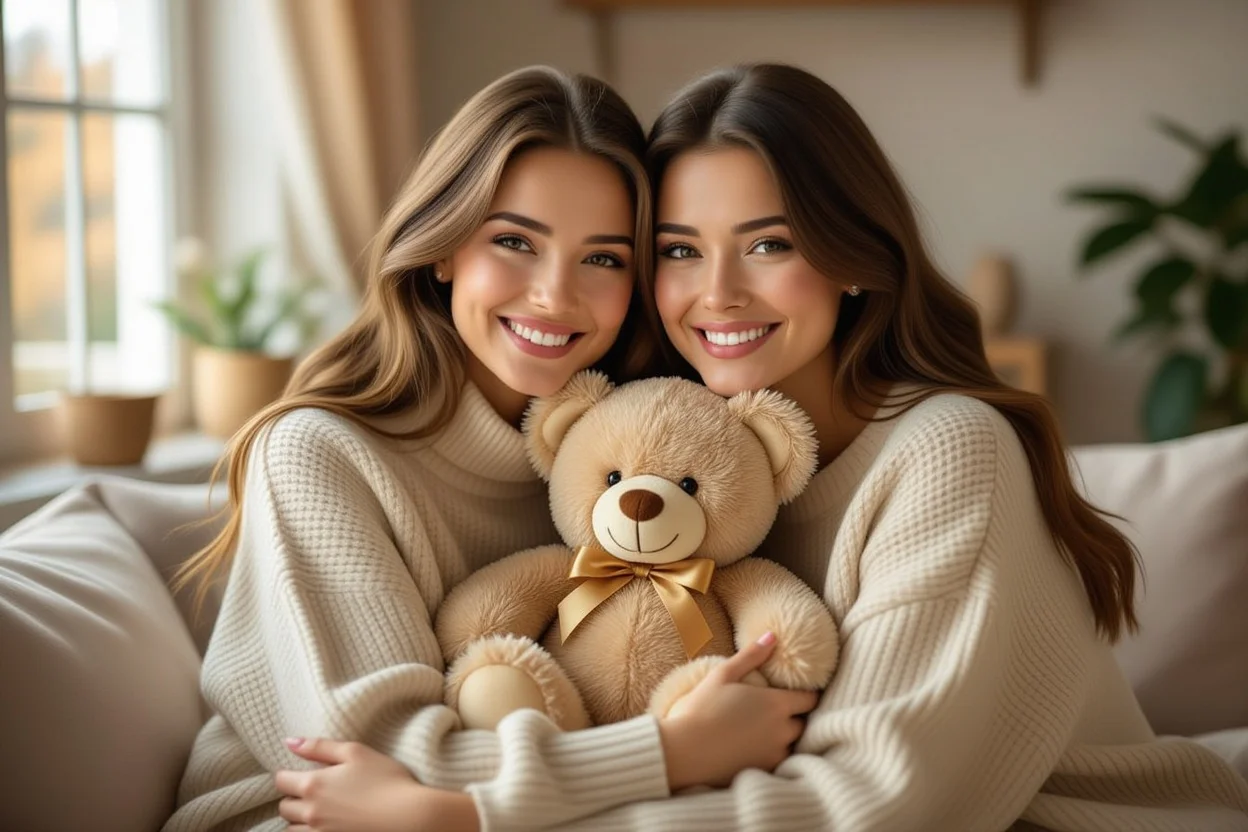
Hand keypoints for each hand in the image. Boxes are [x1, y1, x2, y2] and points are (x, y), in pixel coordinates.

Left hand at [275, 737, 479, 831]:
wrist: (409, 815)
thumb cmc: (386, 779)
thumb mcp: (355, 752)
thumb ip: (319, 746)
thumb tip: (289, 742)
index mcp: (313, 784)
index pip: (281, 780)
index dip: (289, 774)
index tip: (304, 772)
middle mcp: (310, 812)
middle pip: (284, 806)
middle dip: (294, 797)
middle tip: (316, 791)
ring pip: (292, 828)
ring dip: (300, 819)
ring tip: (321, 811)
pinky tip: (326, 825)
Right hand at [659, 632, 818, 789]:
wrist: (684, 751)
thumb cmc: (701, 709)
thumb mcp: (723, 674)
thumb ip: (751, 655)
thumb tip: (772, 636)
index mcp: (776, 703)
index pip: (809, 699)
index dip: (805, 695)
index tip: (795, 693)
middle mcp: (782, 730)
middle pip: (802, 723)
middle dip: (793, 717)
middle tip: (774, 712)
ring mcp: (775, 753)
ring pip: (791, 744)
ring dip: (782, 737)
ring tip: (762, 731)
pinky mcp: (765, 771)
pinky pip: (778, 761)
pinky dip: (770, 754)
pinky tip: (752, 748)